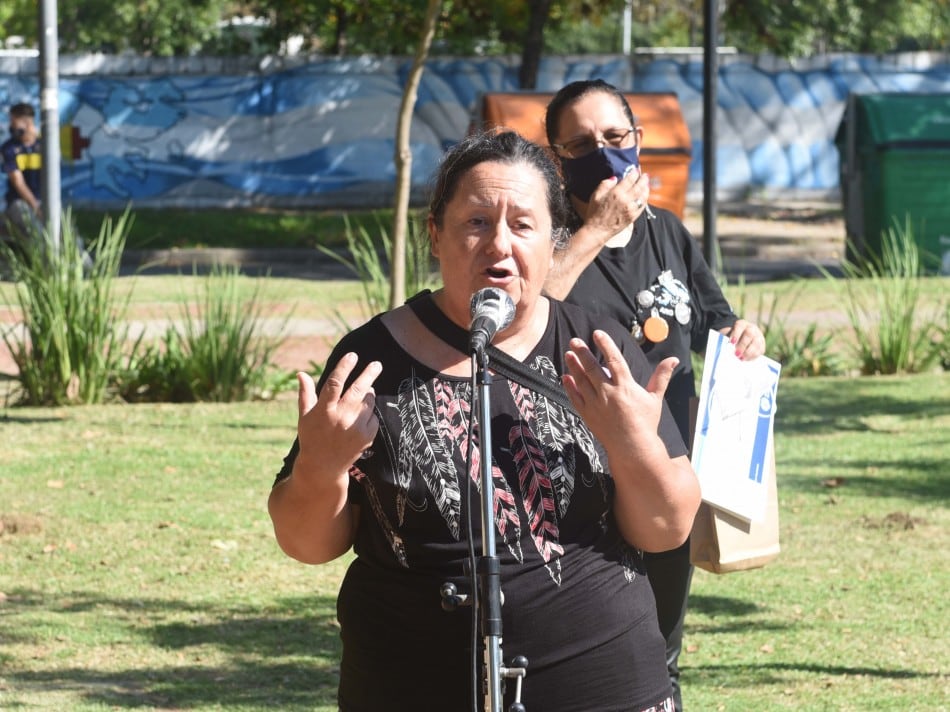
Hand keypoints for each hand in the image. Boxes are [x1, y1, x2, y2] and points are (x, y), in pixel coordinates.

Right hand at [295, 352, 381, 481]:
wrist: (323, 467)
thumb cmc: (311, 437)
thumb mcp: (305, 416)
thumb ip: (306, 394)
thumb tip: (301, 373)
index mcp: (324, 410)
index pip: (335, 383)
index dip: (344, 367)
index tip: (352, 355)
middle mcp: (341, 418)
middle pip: (359, 390)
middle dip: (369, 374)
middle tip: (377, 364)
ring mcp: (355, 428)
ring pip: (368, 402)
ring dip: (369, 393)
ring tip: (367, 389)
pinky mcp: (366, 437)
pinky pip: (374, 417)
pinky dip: (370, 412)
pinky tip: (363, 414)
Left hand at [562, 330, 676, 452]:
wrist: (632, 447)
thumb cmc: (646, 422)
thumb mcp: (655, 398)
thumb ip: (661, 376)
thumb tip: (674, 359)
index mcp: (625, 387)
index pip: (613, 360)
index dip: (605, 345)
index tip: (597, 333)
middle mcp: (608, 393)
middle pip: (592, 368)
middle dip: (582, 352)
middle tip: (574, 340)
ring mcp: (596, 404)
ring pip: (581, 381)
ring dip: (574, 366)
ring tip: (569, 353)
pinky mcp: (588, 415)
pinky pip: (575, 398)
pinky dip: (570, 387)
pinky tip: (566, 376)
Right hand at [584, 170, 650, 243]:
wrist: (597, 230)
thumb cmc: (594, 213)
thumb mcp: (595, 195)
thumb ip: (605, 184)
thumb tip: (615, 179)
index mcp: (616, 193)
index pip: (629, 180)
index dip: (634, 173)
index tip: (636, 170)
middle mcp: (626, 200)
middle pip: (639, 186)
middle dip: (643, 179)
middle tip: (645, 175)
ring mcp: (631, 209)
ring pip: (643, 196)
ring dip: (646, 189)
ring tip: (646, 184)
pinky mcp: (633, 217)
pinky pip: (643, 206)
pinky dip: (645, 199)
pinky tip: (644, 197)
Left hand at [725, 319, 765, 359]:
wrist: (741, 339)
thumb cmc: (732, 338)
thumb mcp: (727, 336)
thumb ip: (726, 339)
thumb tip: (725, 347)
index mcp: (742, 324)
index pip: (740, 326)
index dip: (736, 334)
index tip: (731, 342)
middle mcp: (752, 328)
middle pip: (749, 334)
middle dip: (743, 345)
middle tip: (736, 353)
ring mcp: (758, 336)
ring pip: (756, 343)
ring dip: (748, 352)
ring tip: (741, 358)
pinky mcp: (762, 345)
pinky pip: (759, 351)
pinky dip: (752, 356)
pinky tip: (745, 359)